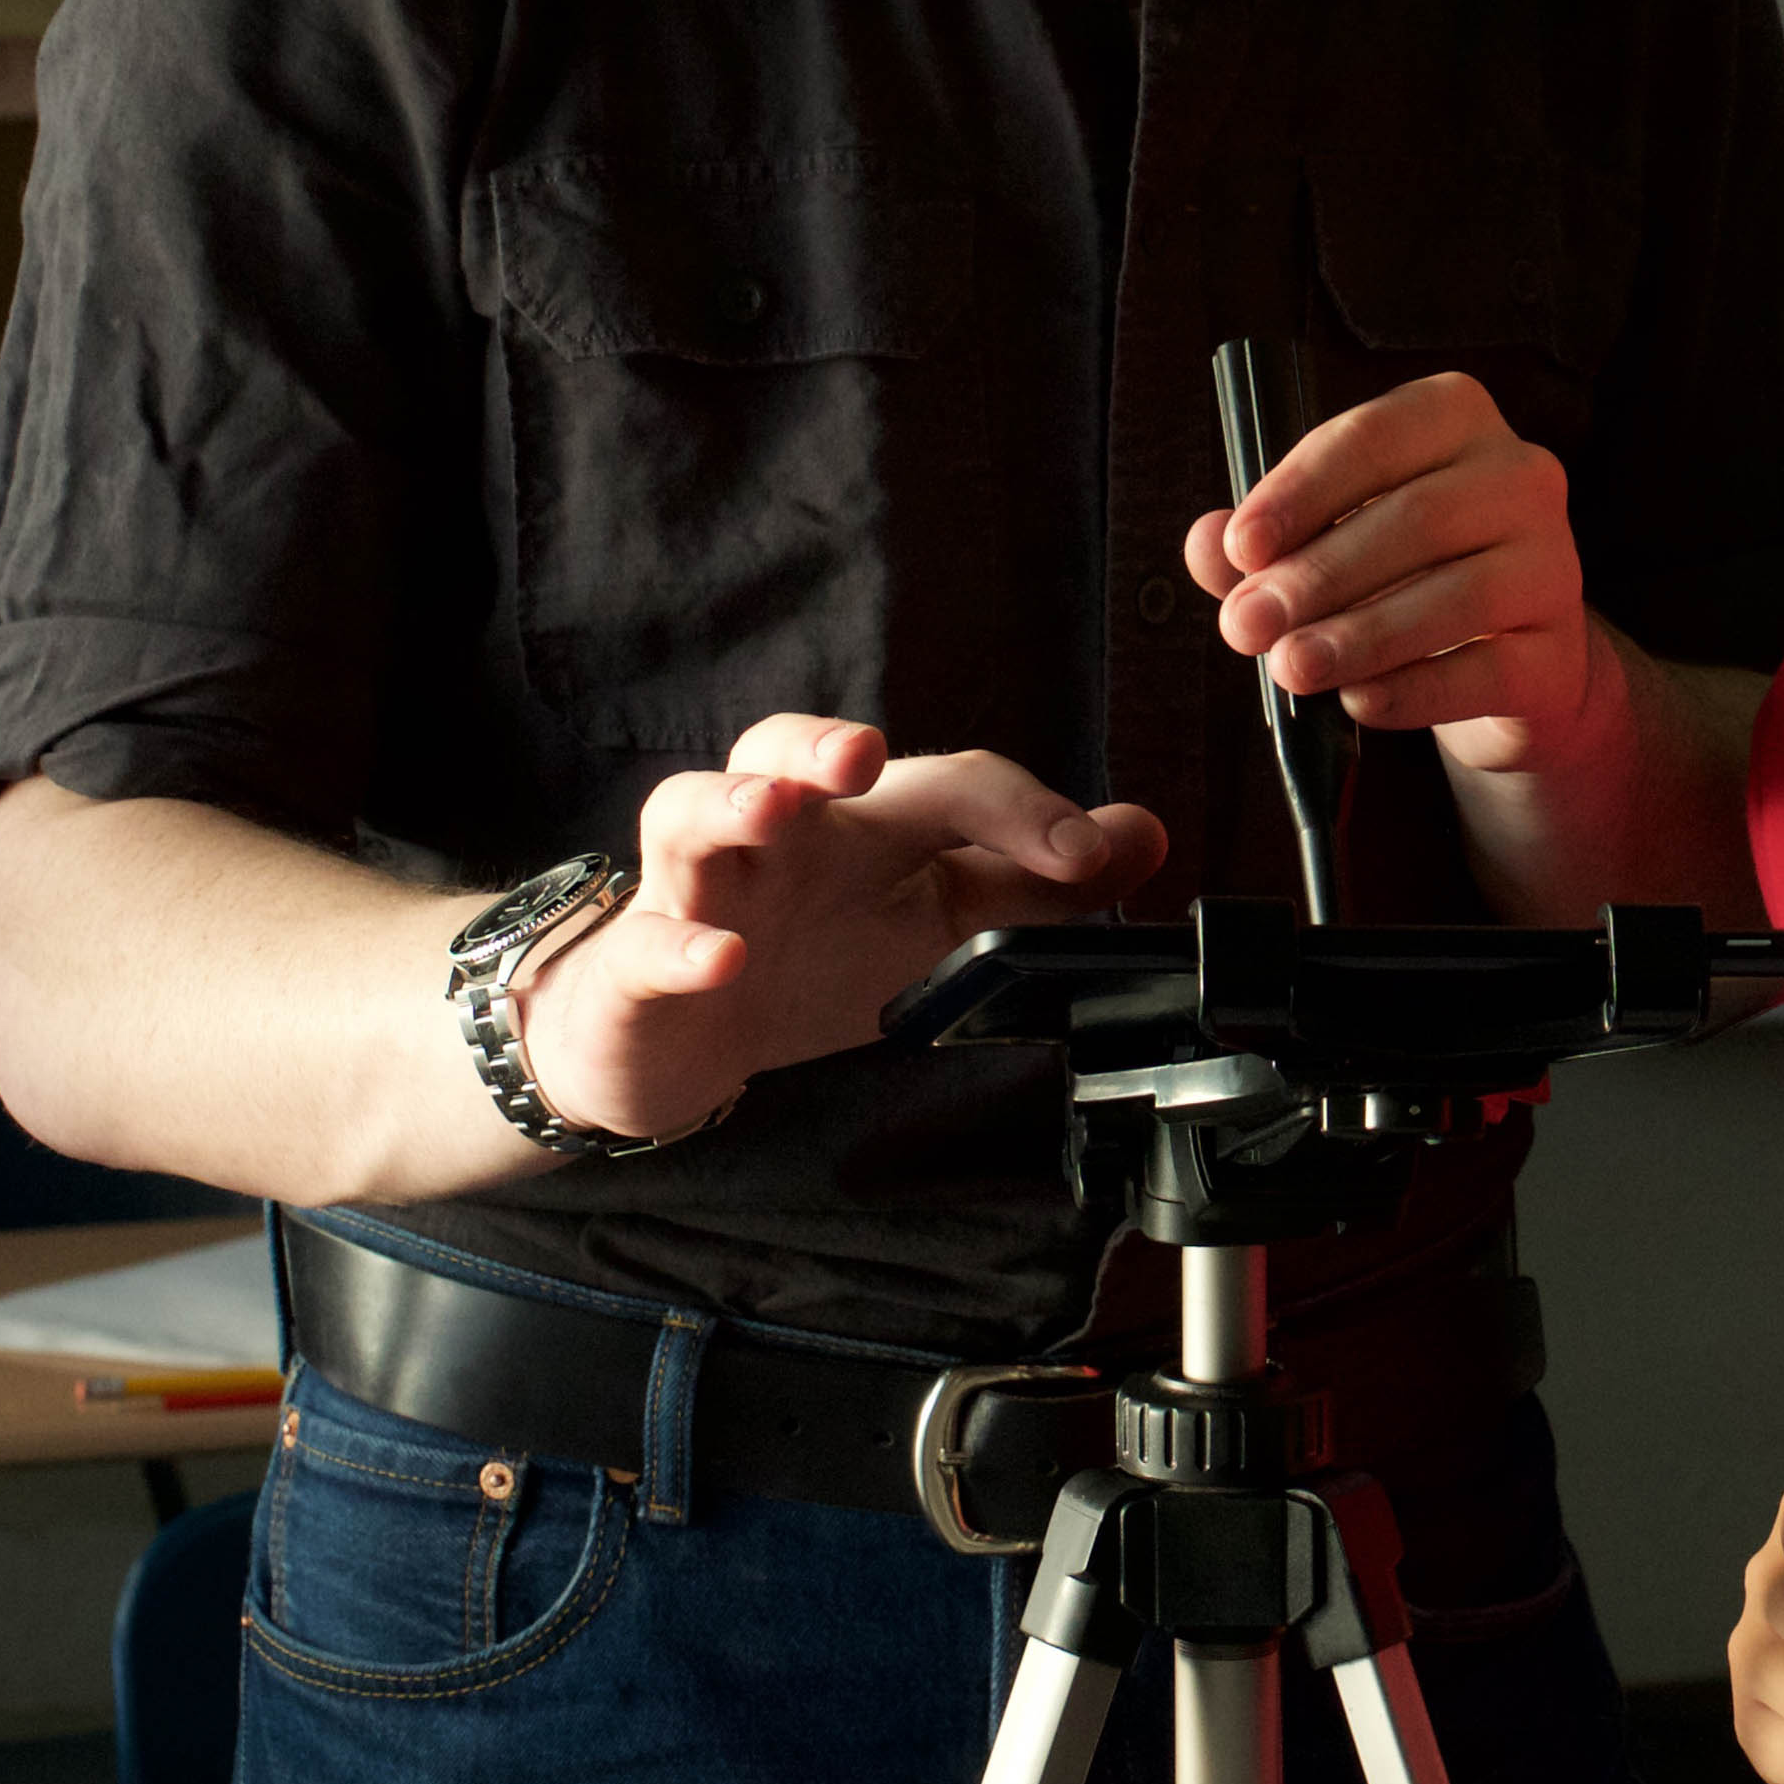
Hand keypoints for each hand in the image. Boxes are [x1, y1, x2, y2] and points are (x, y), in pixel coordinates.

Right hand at [508, 716, 1164, 1139]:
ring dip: (731, 803)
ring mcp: (696, 891)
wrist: (674, 1040)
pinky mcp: (639, 965)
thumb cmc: (807, 956)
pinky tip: (718, 956)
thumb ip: (1038, 883)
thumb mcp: (939, 922)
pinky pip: (648, 944)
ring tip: (773, 808)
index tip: (1084, 856)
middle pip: (782, 748)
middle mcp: (774, 834)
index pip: (939, 782)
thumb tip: (1145, 833)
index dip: (1019, 810)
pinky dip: (680, 946)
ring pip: (689, 815)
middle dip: (821, 743)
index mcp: (858, 821)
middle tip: (863, 754)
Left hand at [1184, 371, 1600, 775]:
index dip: (1302, 491)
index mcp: (1453, 420)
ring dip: (1361, 635)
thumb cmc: (1401, 578)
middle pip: (1417, 517)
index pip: (1373, 437)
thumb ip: (1263, 541)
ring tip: (1291, 668)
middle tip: (1246, 624)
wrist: (1503, 665)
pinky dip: (1416, 691)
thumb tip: (1206, 543)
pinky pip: (1488, 671)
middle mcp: (1519, 475)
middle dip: (1318, 575)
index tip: (1240, 547)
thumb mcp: (1325, 545)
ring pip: (1459, 595)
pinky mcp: (1560, 652)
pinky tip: (1359, 704)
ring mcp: (1553, 564)